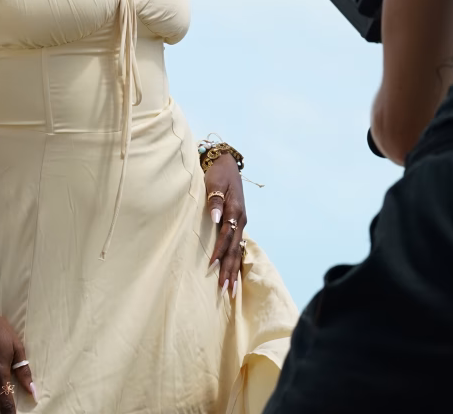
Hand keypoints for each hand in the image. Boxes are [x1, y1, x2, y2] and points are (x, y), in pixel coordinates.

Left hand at [204, 158, 246, 296]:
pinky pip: (237, 246)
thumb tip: (216, 216)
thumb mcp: (214, 182)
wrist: (226, 163)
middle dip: (229, 270)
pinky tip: (234, 273)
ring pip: (237, 250)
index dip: (219, 251)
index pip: (226, 235)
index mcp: (235, 210)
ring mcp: (241, 222)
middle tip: (224, 290)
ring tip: (230, 289)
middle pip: (234, 248)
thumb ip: (215, 200)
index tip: (211, 266)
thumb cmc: (217, 173)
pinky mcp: (238, 223)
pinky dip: (235, 261)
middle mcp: (241, 219)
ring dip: (234, 270)